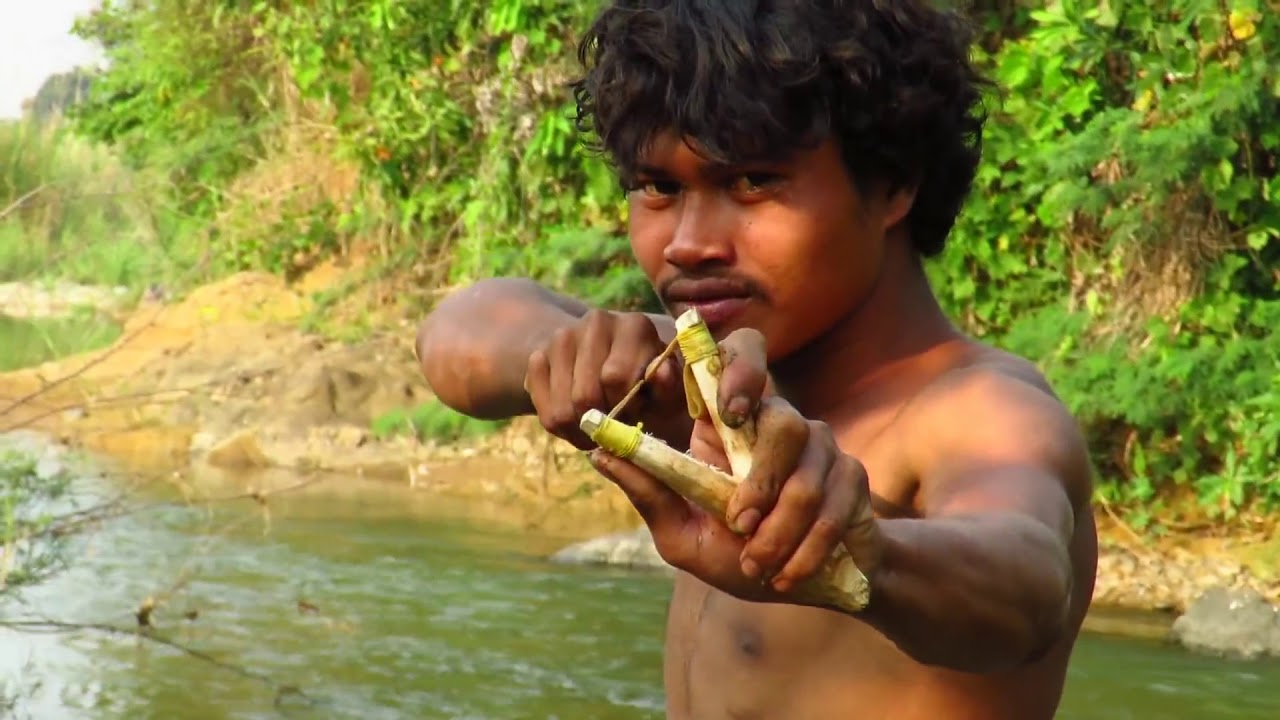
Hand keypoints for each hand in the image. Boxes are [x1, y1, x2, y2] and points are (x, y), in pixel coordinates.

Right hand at [524, 310, 690, 450]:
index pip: (616, 377)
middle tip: (613, 428)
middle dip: (601, 421)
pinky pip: (542, 406)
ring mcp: (563, 337)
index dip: (625, 406)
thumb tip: (660, 375)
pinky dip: (560, 426)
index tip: (634, 413)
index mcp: (634, 326)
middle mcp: (596, 322)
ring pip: (563, 407)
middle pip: (585, 394)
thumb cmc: (648, 385)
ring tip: (597, 429)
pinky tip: (578, 422)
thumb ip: (667, 385)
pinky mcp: (540, 354)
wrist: (614, 369)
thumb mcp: (666, 388)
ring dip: (580, 430)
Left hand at [588, 329, 881, 599]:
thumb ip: (650, 493)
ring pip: (807, 471)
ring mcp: (821, 445)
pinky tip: (788, 573)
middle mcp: (777, 422)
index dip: (739, 368)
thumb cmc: (738, 555)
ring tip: (758, 564)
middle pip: (782, 421)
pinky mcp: (851, 475)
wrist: (806, 586)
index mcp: (729, 426)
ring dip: (781, 528)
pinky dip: (808, 547)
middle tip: (739, 524)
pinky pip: (833, 503)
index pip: (739, 360)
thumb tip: (598, 453)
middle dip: (761, 481)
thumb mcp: (683, 535)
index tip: (730, 408)